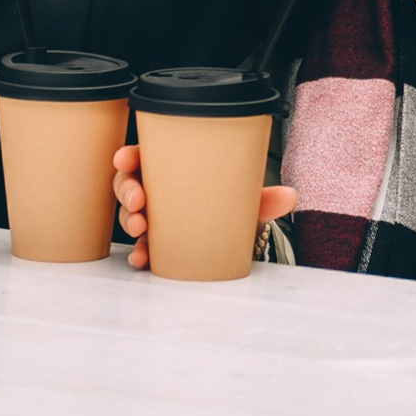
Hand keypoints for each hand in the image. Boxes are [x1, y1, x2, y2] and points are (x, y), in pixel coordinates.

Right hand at [113, 143, 297, 270]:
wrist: (235, 238)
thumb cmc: (230, 206)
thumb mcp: (245, 200)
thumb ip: (265, 198)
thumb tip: (290, 196)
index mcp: (173, 171)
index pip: (144, 157)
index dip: (129, 157)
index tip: (125, 158)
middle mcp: (159, 193)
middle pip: (128, 185)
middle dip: (127, 190)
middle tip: (138, 199)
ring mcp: (155, 219)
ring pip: (130, 215)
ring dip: (129, 220)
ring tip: (141, 228)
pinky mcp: (157, 245)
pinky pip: (140, 248)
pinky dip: (139, 254)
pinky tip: (142, 258)